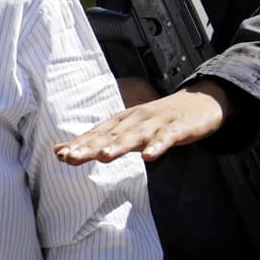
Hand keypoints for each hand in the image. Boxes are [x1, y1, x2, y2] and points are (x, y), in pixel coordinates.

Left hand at [54, 80, 232, 164]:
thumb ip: (96, 141)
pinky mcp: (177, 128)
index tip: (61, 155)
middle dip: (90, 146)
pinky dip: (157, 147)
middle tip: (71, 157)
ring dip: (119, 146)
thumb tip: (60, 152)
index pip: (96, 134)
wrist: (199, 101)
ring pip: (135, 136)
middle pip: (110, 135)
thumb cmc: (158, 120)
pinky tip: (149, 157)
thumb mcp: (126, 129)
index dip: (79, 144)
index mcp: (122, 122)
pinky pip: (167, 139)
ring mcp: (156, 124)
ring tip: (105, 157)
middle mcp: (135, 120)